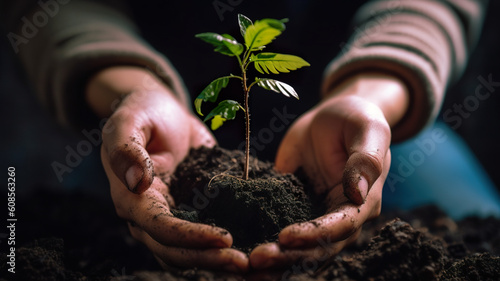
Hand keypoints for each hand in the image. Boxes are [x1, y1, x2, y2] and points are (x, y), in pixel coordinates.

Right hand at [88, 67, 248, 271]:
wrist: (161, 110)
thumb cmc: (143, 111)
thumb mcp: (128, 120)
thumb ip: (125, 148)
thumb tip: (137, 183)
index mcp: (132, 198)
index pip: (160, 227)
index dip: (190, 236)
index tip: (224, 237)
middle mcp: (149, 216)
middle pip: (176, 251)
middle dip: (209, 258)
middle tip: (245, 264)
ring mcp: (171, 217)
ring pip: (190, 253)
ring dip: (218, 261)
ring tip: (252, 265)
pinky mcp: (191, 212)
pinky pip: (205, 237)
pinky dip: (223, 247)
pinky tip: (253, 249)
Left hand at [250, 73, 407, 268]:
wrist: (333, 117)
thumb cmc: (356, 119)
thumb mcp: (368, 130)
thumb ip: (367, 159)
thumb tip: (358, 191)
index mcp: (363, 202)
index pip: (341, 227)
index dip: (314, 235)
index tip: (285, 237)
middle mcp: (340, 216)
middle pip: (317, 248)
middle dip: (288, 257)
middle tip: (256, 260)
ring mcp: (314, 215)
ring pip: (297, 248)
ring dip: (274, 260)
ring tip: (246, 268)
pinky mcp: (292, 207)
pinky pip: (276, 227)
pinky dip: (261, 239)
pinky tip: (238, 251)